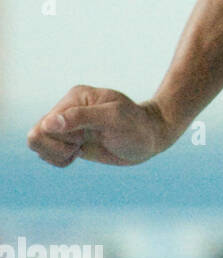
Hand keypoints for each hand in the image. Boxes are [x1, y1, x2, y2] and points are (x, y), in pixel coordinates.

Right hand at [27, 86, 174, 167]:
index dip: (62, 139)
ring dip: (57, 155)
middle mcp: (66, 109)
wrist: (151, 138)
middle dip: (57, 149)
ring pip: (38, 145)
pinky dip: (59, 160)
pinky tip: (78, 154)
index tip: (84, 139)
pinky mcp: (69, 140)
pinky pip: (46, 153)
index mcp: (75, 98)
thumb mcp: (115, 119)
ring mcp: (67, 125)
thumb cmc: (137, 127)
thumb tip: (49, 122)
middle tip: (81, 147)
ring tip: (80, 150)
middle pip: (36, 136)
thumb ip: (83, 117)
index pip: (45, 124)